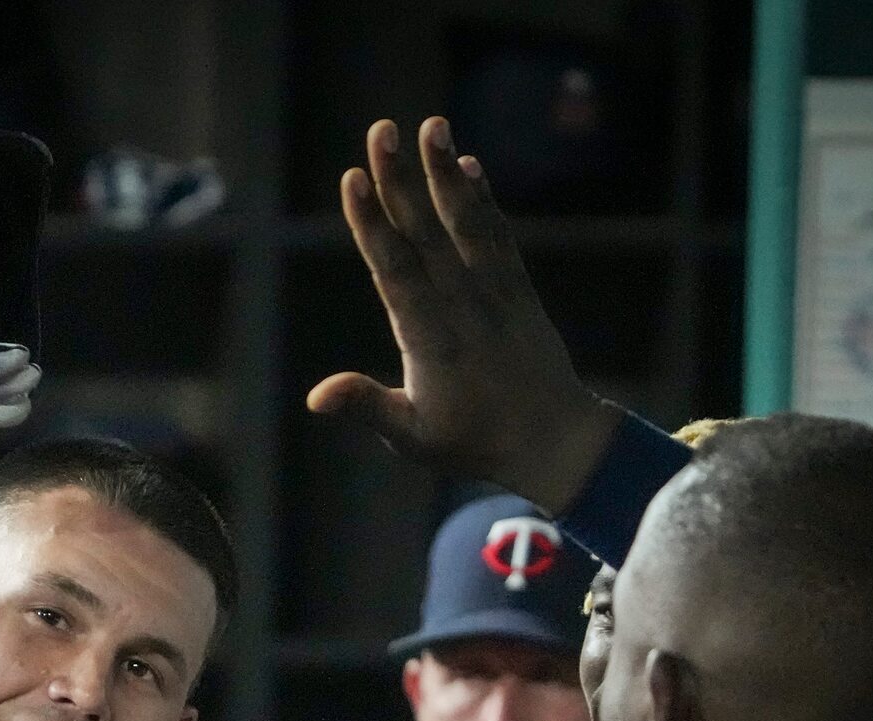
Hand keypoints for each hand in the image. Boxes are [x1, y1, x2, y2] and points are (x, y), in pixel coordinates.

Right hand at [307, 118, 618, 511]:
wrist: (556, 442)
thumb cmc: (474, 442)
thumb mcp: (413, 438)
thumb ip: (366, 406)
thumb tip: (316, 397)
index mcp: (432, 342)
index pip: (396, 272)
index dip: (373, 224)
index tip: (355, 179)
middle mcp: (465, 308)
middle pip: (426, 234)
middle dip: (401, 180)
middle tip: (382, 130)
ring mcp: (496, 294)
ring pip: (467, 224)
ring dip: (447, 173)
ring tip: (433, 125)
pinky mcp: (518, 290)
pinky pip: (499, 236)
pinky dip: (483, 200)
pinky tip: (468, 165)